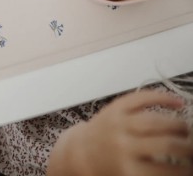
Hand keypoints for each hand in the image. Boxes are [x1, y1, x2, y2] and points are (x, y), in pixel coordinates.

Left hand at [47, 90, 192, 175]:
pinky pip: (140, 98)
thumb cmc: (109, 167)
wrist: (82, 151)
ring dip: (177, 125)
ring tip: (187, 130)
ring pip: (155, 120)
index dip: (185, 170)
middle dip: (185, 146)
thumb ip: (154, 172)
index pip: (166, 171)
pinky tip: (177, 101)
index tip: (192, 168)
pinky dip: (160, 97)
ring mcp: (118, 123)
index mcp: (127, 169)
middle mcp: (123, 144)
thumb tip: (183, 169)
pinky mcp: (115, 107)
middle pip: (164, 143)